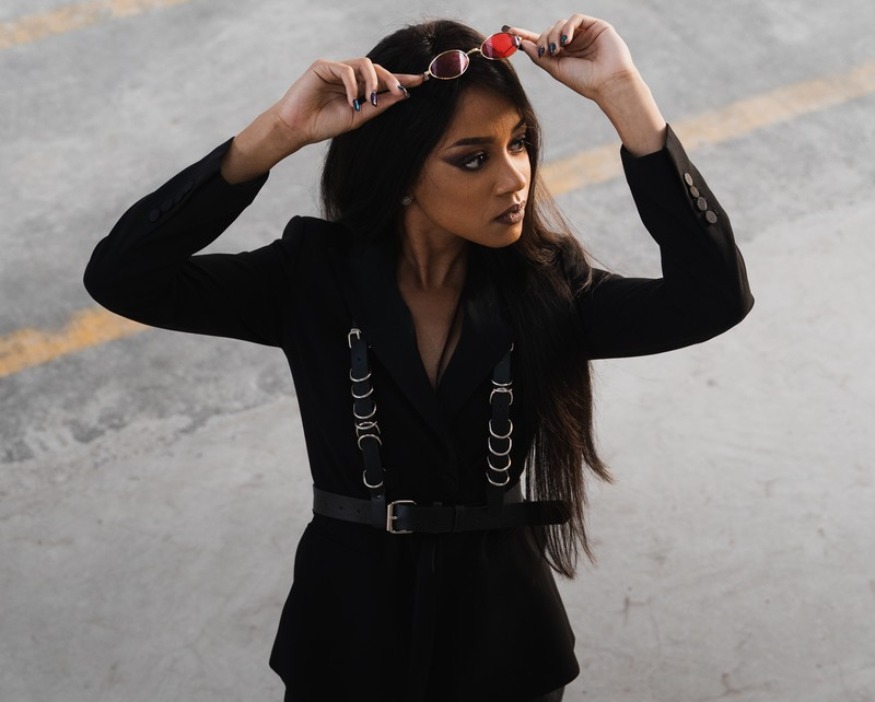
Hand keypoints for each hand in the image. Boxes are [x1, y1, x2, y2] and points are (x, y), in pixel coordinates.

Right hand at [271, 58, 422, 147]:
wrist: (298, 128)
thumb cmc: (324, 124)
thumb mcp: (358, 117)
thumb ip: (378, 105)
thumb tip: (403, 95)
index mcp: (358, 88)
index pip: (383, 80)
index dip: (402, 80)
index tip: (423, 80)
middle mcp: (350, 75)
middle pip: (378, 69)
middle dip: (392, 79)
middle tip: (402, 91)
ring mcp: (337, 68)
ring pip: (365, 64)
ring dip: (374, 81)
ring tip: (371, 100)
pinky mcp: (323, 66)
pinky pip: (346, 70)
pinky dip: (352, 86)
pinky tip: (352, 102)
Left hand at [504, 14, 637, 100]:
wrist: (608, 83)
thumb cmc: (584, 81)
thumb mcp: (556, 69)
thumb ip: (539, 56)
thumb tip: (521, 43)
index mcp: (562, 55)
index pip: (540, 41)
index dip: (524, 35)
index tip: (507, 30)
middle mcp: (571, 43)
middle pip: (548, 32)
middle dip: (542, 40)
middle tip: (545, 52)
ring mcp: (583, 34)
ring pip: (559, 24)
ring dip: (554, 35)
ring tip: (557, 50)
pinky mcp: (595, 26)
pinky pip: (575, 19)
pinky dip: (567, 28)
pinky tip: (567, 41)